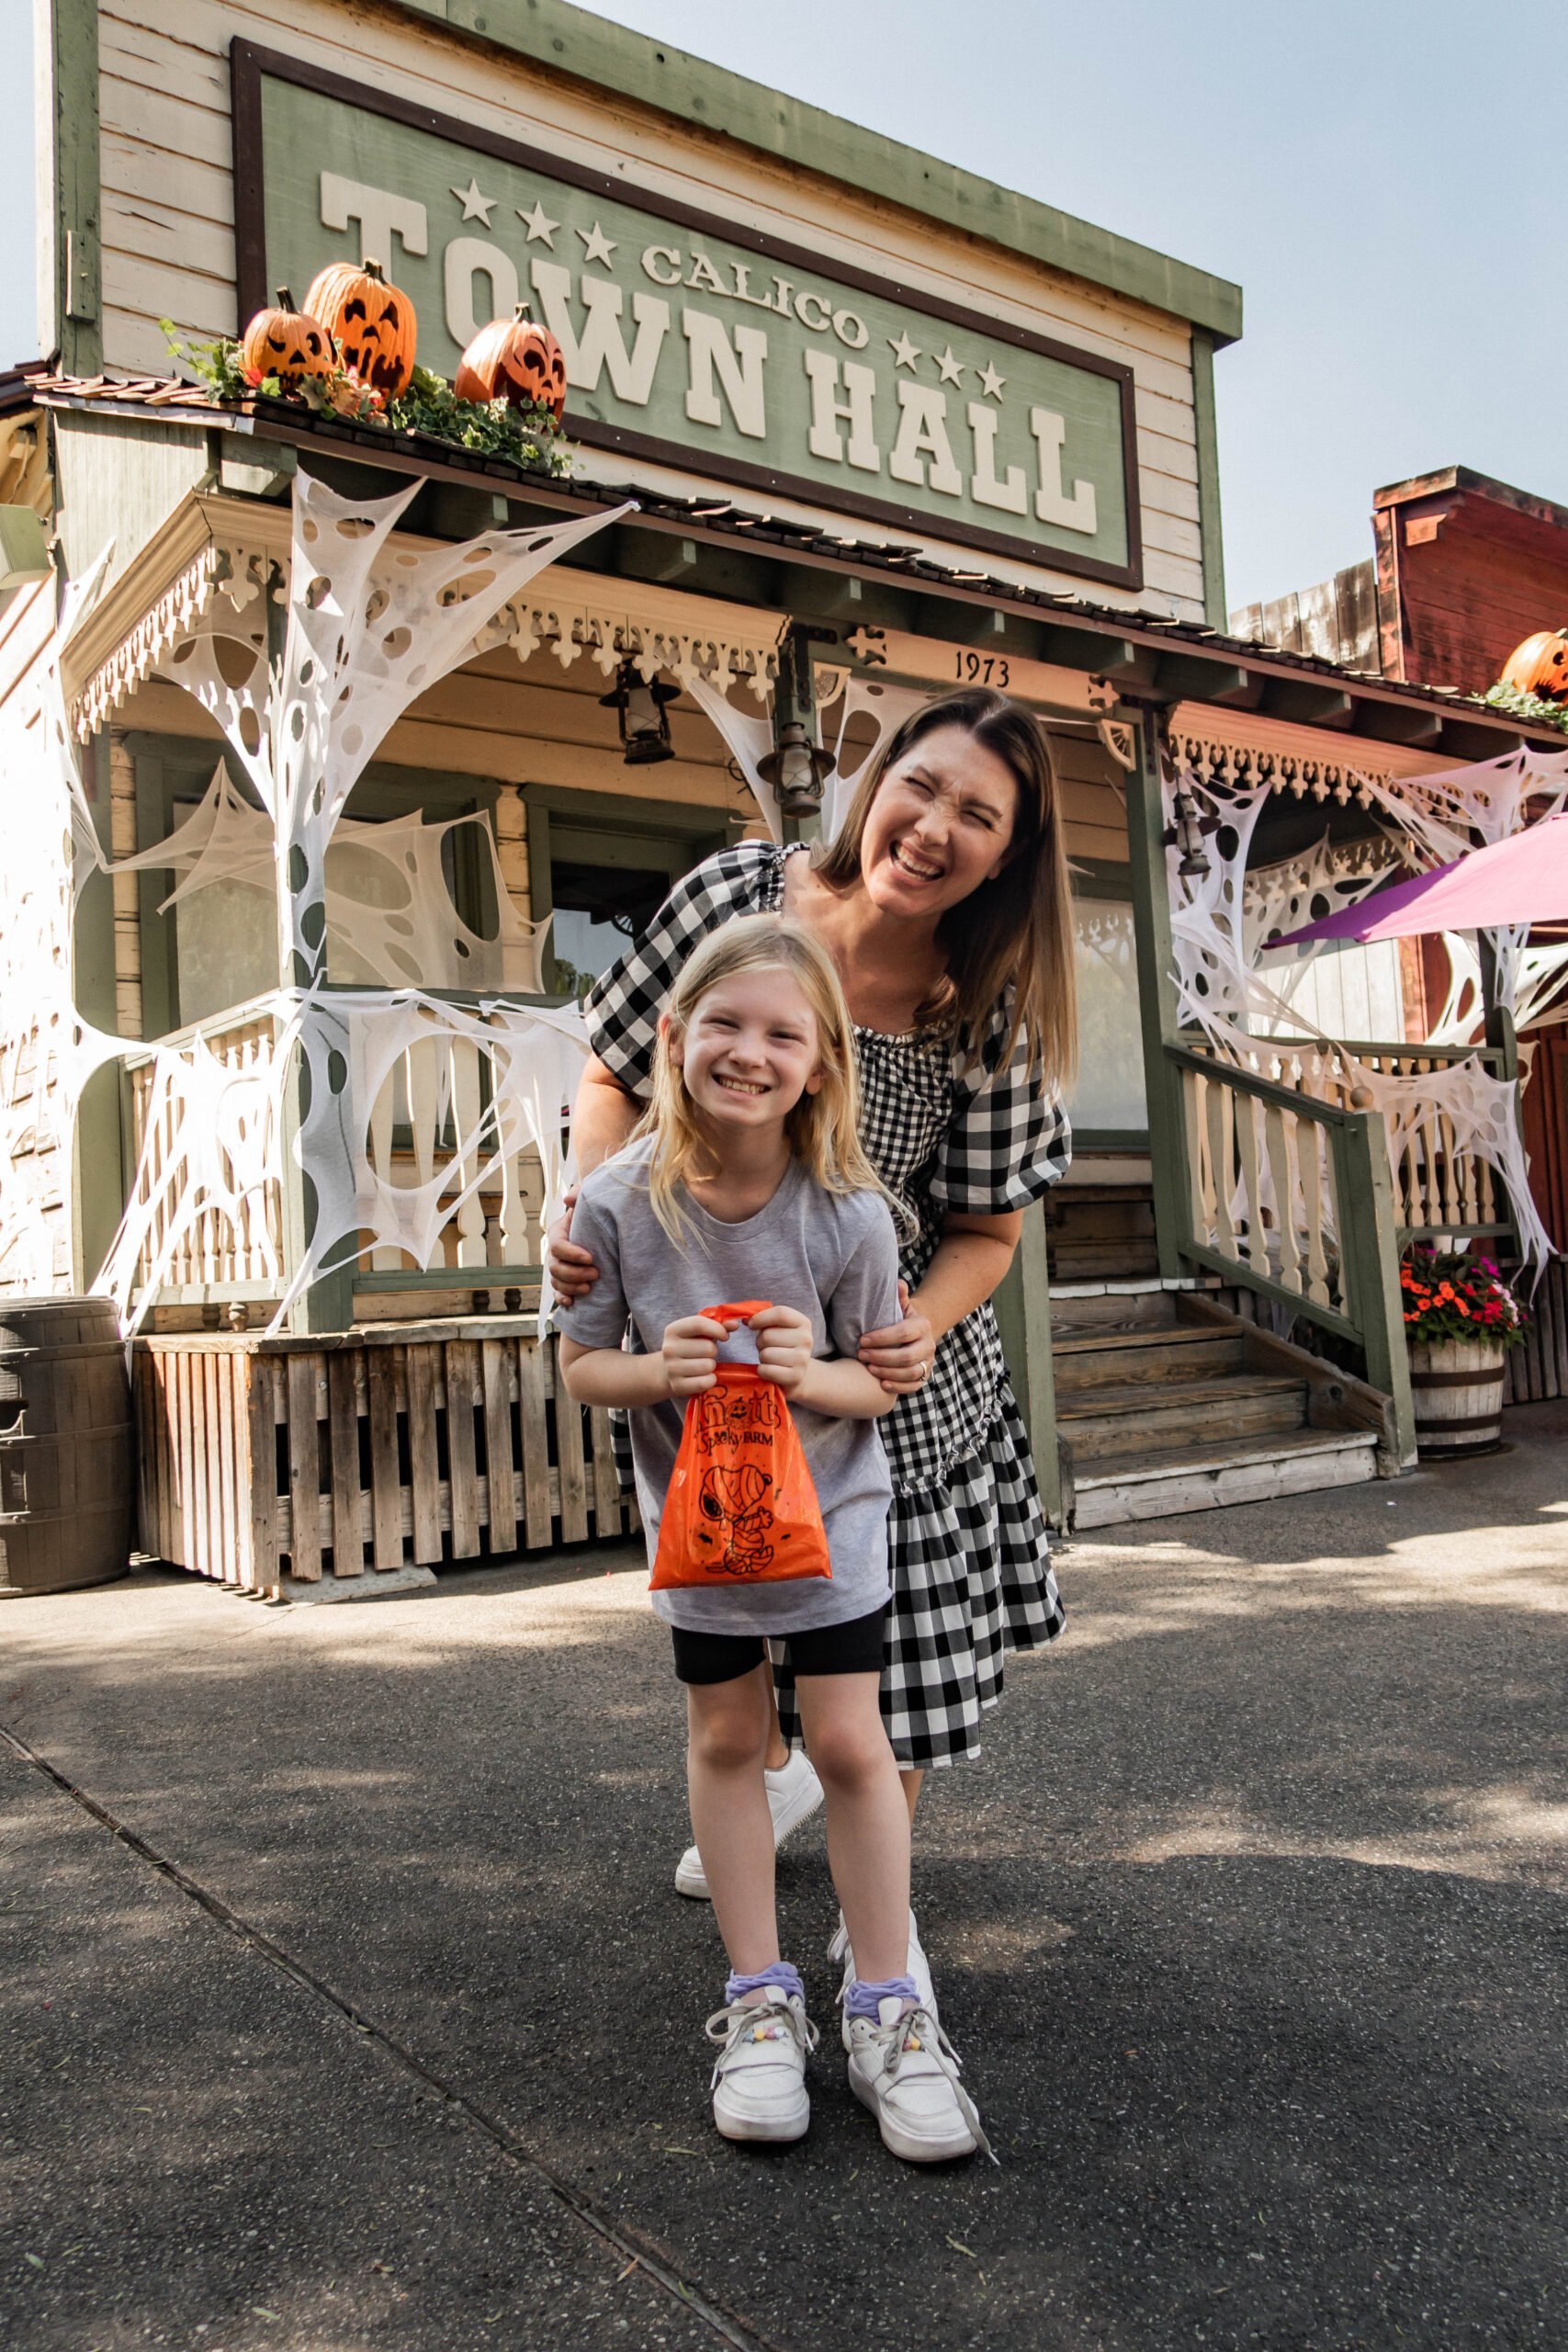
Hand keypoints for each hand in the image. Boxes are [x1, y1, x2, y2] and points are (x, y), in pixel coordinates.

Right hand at [546, 1190, 597, 1302]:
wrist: (607, 1227)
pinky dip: (562, 1298)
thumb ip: (581, 1192)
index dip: (571, 1253)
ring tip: (589, 1288)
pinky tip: (572, 1302)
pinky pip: (557, 1292)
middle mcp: (556, 1251)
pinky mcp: (566, 1280)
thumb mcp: (591, 1199)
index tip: (590, 1257)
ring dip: (570, 1287)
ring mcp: (559, 1267)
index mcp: (559, 1232)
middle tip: (596, 1274)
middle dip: (574, 1273)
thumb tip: (568, 1199)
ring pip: (556, 1281)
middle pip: (555, 1267)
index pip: (557, 1245)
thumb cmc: (599, 1212)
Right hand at [660, 1314, 726, 1397]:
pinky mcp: (677, 1386)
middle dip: (713, 1351)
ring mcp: (671, 1369)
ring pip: (708, 1366)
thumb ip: (718, 1326)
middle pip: (708, 1347)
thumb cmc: (690, 1347)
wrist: (668, 1370)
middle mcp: (669, 1349)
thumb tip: (734, 1324)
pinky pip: (705, 1382)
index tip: (724, 1336)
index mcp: (673, 1330)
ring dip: (711, 1366)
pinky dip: (710, 1380)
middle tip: (706, 1354)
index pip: (698, 1324)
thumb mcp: (700, 1333)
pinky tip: (704, 1377)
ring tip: (703, 1365)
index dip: (717, 1329)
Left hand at [748, 1303, 814, 1396]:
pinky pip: (766, 1370)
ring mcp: (803, 1359)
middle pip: (768, 1335)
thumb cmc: (782, 1346)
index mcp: (803, 1323)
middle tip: (767, 1346)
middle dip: (760, 1341)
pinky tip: (771, 1370)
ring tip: (771, 1358)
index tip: (751, 1324)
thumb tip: (746, 1319)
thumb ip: (763, 1319)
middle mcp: (807, 1339)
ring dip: (762, 1357)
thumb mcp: (778, 1328)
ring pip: (766, 1354)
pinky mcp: (796, 1376)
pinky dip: (762, 1371)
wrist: (796, 1373)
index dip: (761, 1318)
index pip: (780, 1313)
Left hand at [857, 1278, 936, 1395]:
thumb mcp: (901, 1305)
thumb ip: (899, 1296)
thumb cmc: (900, 1318)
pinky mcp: (924, 1377)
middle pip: (906, 1356)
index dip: (882, 1338)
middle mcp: (928, 1345)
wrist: (916, 1334)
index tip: (862, 1340)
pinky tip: (881, 1384)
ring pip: (910, 1372)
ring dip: (887, 1371)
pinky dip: (898, 1387)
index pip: (904, 1333)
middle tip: (861, 1355)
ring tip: (868, 1368)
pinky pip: (913, 1386)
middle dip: (881, 1356)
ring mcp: (927, 1362)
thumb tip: (899, 1284)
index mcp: (922, 1326)